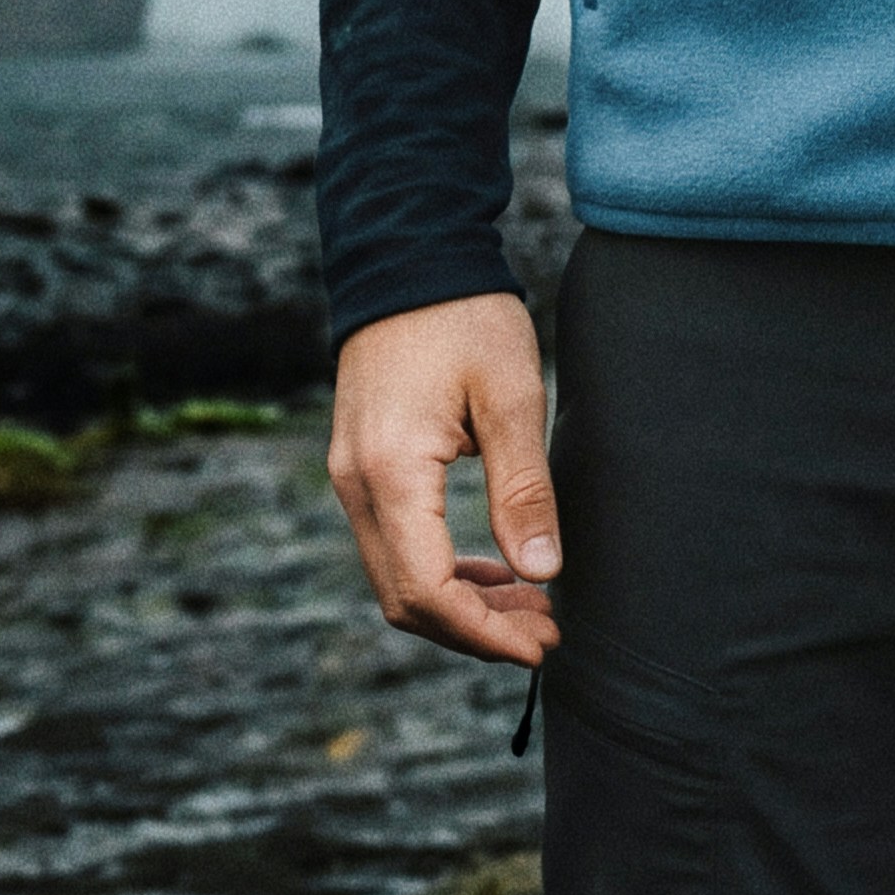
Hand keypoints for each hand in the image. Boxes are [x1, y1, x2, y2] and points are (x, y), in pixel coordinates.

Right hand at [327, 292, 561, 664]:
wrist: (407, 253)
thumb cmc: (465, 316)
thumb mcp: (510, 395)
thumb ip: (522, 489)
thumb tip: (543, 573)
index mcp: (391, 473)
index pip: (428, 592)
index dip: (485, 633)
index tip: (542, 641)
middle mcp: (355, 485)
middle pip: (406, 599)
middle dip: (475, 631)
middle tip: (545, 631)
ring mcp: (349, 476)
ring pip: (396, 577)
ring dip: (461, 604)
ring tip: (530, 605)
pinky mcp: (359, 465)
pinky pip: (392, 543)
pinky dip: (440, 569)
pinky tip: (493, 569)